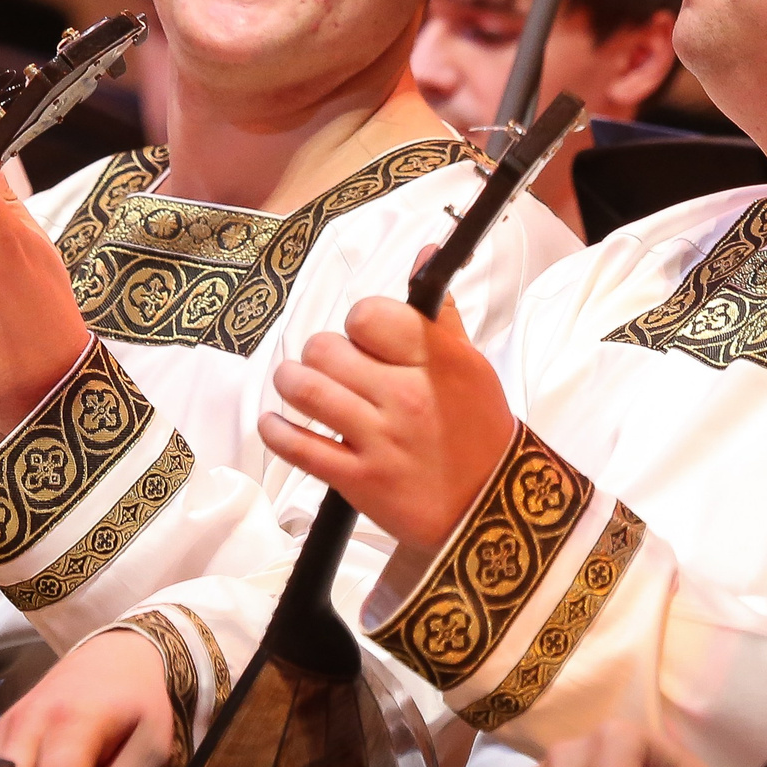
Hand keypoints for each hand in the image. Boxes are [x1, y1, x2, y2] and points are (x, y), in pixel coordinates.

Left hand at [259, 292, 514, 548]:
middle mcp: (406, 395)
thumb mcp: (472, 368)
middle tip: (330, 368)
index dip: (357, 324)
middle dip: (321, 355)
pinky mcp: (358, 479)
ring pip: (306, 390)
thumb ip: (440, 314)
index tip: (362, 339)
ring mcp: (379, 439)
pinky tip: (275, 422)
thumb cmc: (480, 434)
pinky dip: (276, 430)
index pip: (368, 315)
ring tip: (297, 385)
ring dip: (292, 382)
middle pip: (327, 349)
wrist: (491, 512)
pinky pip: (298, 446)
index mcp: (438, 361)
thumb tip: (424, 253)